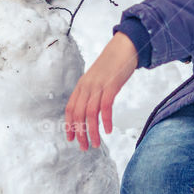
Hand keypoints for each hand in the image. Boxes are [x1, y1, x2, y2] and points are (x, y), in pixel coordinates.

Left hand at [65, 32, 137, 150]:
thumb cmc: (112, 64)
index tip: (71, 138)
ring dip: (92, 131)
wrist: (124, 46)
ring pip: (90, 113)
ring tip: (96, 144)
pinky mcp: (111, 85)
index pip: (70, 108)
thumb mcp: (97, 78)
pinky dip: (106, 120)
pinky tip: (108, 130)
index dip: (69, 125)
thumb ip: (92, 91)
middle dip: (80, 133)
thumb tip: (90, 109)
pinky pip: (105, 106)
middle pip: (78, 114)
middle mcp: (87, 86)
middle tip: (84, 147)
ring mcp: (98, 85)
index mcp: (82, 85)